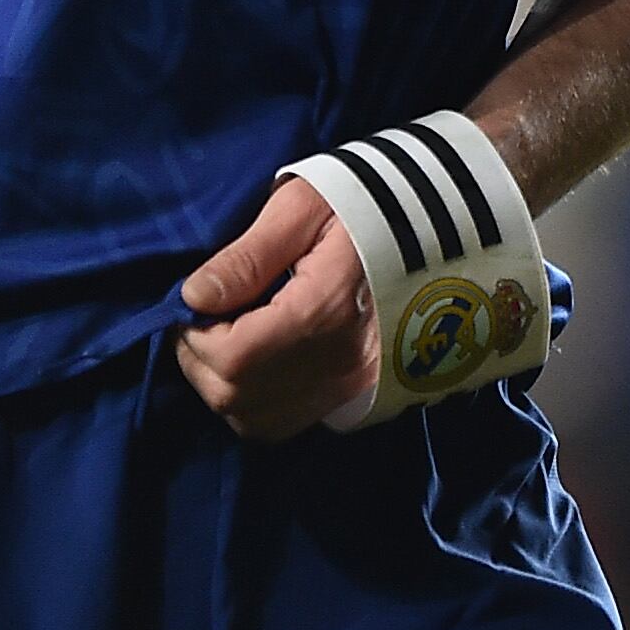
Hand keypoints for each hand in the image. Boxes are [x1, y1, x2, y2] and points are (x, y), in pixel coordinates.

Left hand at [176, 176, 375, 440]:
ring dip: (222, 385)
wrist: (435, 226)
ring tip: (225, 339)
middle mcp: (338, 362)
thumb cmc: (363, 205)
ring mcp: (349, 386)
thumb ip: (248, 255)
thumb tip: (194, 297)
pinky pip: (283, 424)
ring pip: (254, 420)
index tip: (194, 303)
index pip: (234, 355)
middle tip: (203, 319)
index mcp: (325, 310)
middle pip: (238, 395)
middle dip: (201, 360)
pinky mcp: (354, 396)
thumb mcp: (302, 206)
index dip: (195, 336)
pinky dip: (251, 403)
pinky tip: (252, 363)